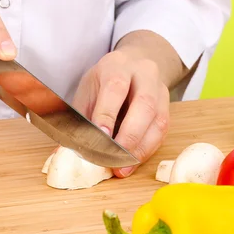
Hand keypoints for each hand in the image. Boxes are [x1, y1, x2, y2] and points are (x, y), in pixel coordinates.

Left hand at [72, 49, 169, 177]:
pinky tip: (132, 163)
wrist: (133, 67)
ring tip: (122, 168)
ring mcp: (160, 90)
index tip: (100, 138)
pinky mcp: (167, 108)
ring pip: (158, 120)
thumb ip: (80, 120)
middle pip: (144, 104)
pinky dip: (146, 150)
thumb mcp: (88, 93)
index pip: (115, 88)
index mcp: (117, 65)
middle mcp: (144, 74)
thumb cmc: (104, 84)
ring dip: (139, 148)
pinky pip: (162, 132)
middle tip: (113, 159)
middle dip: (128, 136)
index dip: (107, 114)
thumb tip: (66, 153)